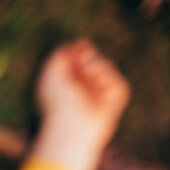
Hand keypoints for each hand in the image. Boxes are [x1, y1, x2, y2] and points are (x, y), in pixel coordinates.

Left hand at [30, 39, 130, 169]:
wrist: (71, 124)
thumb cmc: (57, 101)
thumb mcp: (51, 73)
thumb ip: (61, 54)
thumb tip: (77, 45)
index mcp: (67, 81)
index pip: (78, 57)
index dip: (80, 49)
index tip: (79, 45)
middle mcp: (84, 86)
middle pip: (94, 57)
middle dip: (89, 56)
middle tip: (82, 63)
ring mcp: (99, 93)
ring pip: (107, 66)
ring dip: (97, 67)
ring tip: (87, 77)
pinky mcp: (114, 101)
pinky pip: (118, 83)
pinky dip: (109, 81)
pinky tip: (98, 88)